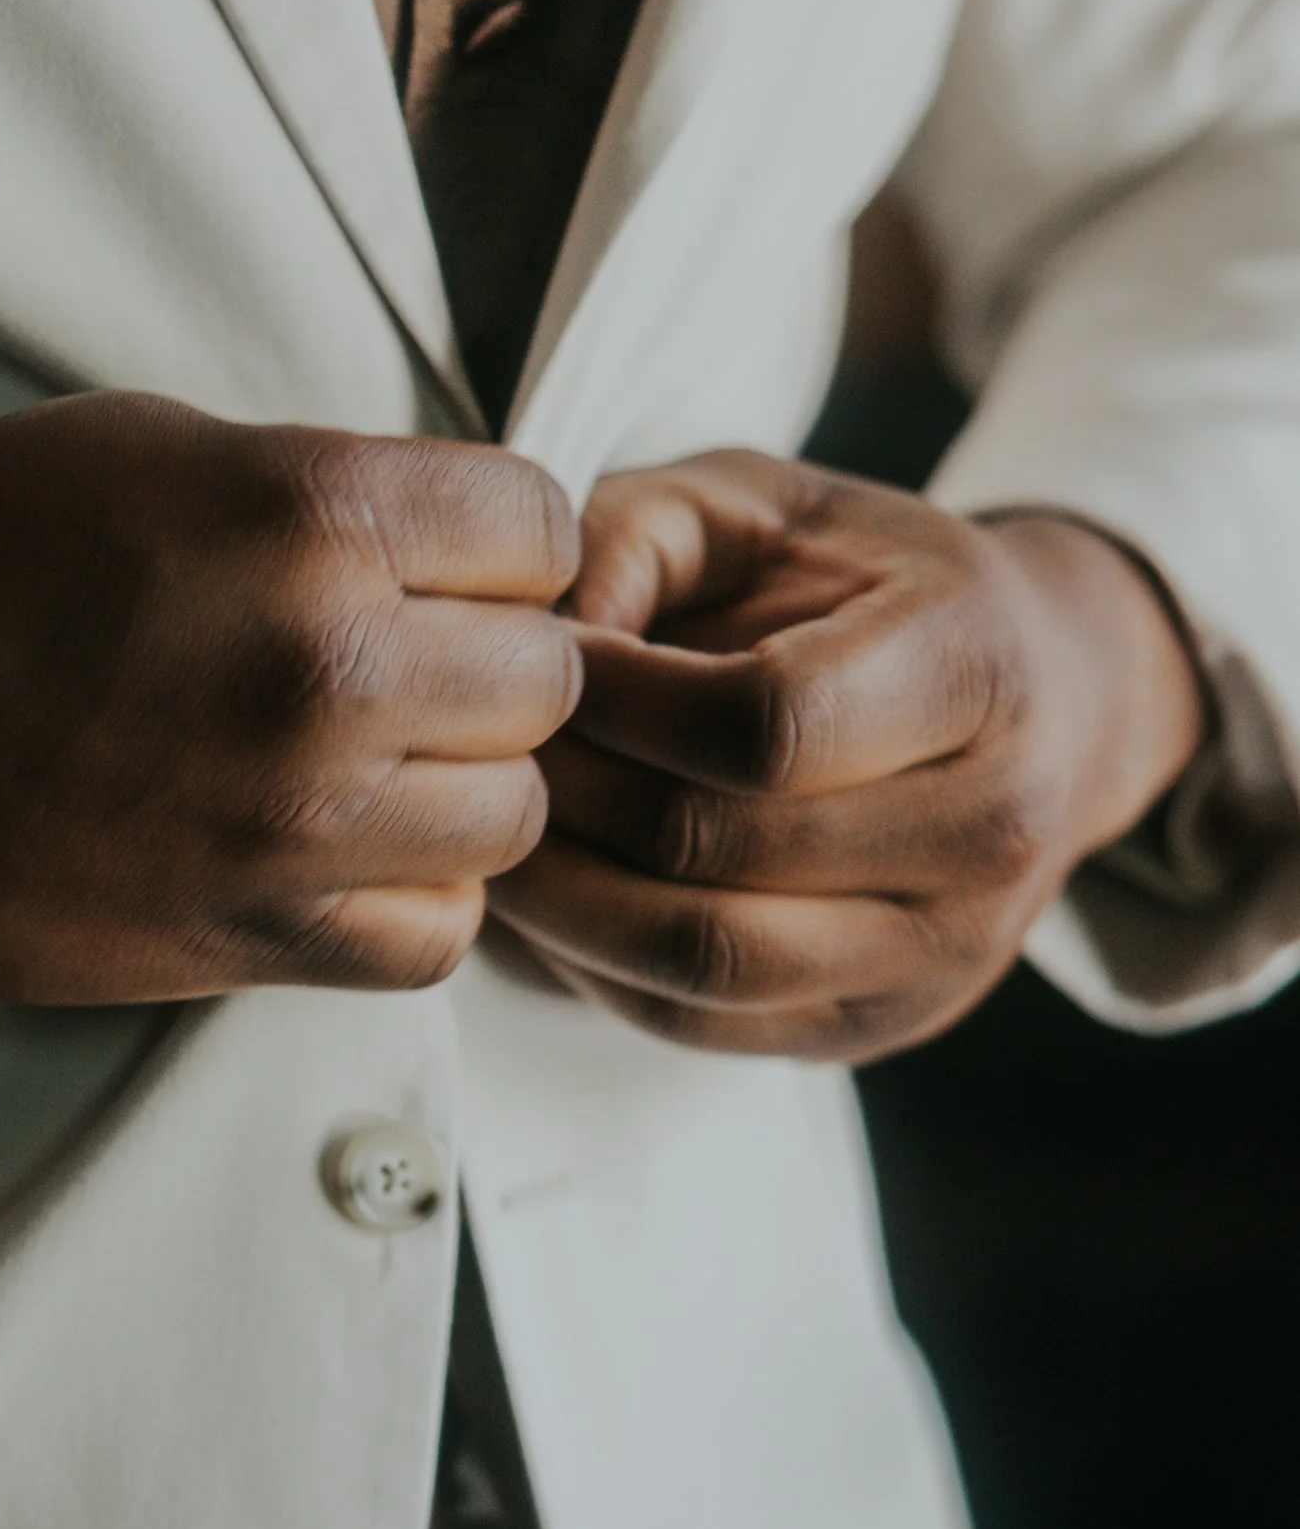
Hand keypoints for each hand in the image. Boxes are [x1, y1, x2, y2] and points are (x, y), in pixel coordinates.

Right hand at [0, 395, 580, 1004]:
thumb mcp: (159, 448)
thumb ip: (328, 497)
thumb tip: (456, 550)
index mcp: (311, 518)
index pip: (542, 531)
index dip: (498, 552)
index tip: (439, 572)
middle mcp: (326, 669)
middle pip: (547, 681)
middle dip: (485, 670)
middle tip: (395, 673)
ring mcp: (295, 818)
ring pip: (513, 817)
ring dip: (458, 793)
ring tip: (364, 770)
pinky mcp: (249, 933)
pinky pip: (436, 938)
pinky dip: (411, 903)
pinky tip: (340, 860)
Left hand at [486, 448, 1207, 1059]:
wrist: (1049, 704)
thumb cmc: (875, 587)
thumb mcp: (766, 503)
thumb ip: (640, 533)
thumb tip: (538, 637)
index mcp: (978, 669)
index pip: (766, 723)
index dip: (619, 703)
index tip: (540, 668)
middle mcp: (991, 826)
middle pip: (720, 850)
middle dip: (569, 799)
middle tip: (479, 755)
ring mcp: (944, 949)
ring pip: (704, 960)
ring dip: (562, 903)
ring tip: (495, 831)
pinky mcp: (881, 1024)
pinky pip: (699, 1023)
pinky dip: (595, 967)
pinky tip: (549, 899)